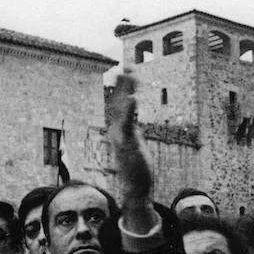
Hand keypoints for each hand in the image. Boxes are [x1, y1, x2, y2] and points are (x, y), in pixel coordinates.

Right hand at [107, 72, 152, 203]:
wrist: (135, 188)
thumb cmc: (137, 169)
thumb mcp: (135, 145)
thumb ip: (133, 133)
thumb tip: (134, 129)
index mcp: (119, 130)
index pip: (121, 104)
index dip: (124, 87)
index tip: (128, 71)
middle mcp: (117, 131)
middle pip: (120, 102)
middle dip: (124, 84)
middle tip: (128, 65)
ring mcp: (120, 137)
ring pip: (123, 109)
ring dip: (127, 91)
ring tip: (130, 74)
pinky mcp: (127, 144)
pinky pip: (128, 125)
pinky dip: (129, 111)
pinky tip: (133, 98)